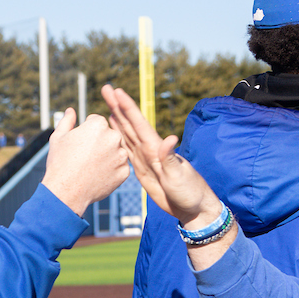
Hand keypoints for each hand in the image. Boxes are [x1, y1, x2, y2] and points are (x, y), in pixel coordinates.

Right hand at [40, 108, 129, 215]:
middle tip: (86, 155)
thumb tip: (71, 111)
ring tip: (91, 166)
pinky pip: (120, 167)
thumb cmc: (60, 163)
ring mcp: (121, 156)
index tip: (80, 142)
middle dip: (100, 142)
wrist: (66, 192)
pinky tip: (98, 175)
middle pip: (109, 135)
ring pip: (116, 151)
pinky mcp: (124, 172)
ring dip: (108, 155)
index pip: (98, 121)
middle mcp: (114, 137)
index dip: (87, 131)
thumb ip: (67, 121)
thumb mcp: (58, 137)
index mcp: (98, 125)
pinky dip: (112, 170)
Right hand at [100, 84, 221, 226]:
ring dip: (117, 119)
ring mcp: (146, 159)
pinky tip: (115, 132)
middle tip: (106, 89)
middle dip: (118, 106)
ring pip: (127, 134)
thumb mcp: (178, 177)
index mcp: (156, 149)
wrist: (193, 208)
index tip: (117, 91)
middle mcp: (150, 150)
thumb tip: (170, 138)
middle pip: (130, 124)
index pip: (139, 124)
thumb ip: (170, 159)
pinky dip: (120, 139)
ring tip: (107, 104)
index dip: (127, 107)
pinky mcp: (143, 170)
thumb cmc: (189, 192)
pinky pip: (128, 150)